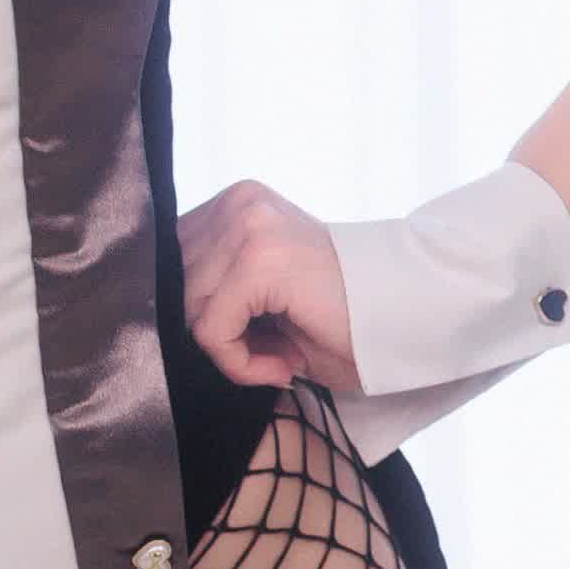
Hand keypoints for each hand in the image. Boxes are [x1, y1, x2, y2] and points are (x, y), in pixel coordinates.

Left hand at [178, 174, 360, 400]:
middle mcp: (238, 204)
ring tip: (280, 358)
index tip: (250, 341)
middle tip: (269, 354)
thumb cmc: (342, 318)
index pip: (170, 266)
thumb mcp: (261, 300)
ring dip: (230, 353)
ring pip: (188, 312)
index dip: (198, 316)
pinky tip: (283, 364)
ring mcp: (248, 227)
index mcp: (236, 204)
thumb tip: (159, 323)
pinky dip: (239, 363)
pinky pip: (210, 330)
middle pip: (173, 289)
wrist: (410, 315)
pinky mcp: (259, 259)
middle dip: (212, 334)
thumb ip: (212, 295)